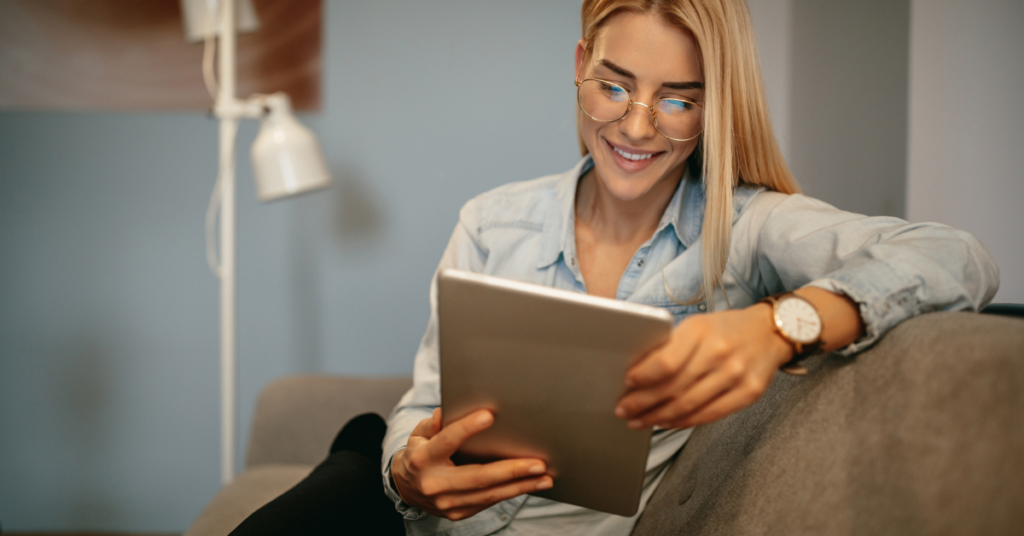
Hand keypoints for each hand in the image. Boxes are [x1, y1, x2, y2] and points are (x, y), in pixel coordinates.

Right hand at [392, 408, 552, 520]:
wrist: (405, 487)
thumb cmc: (419, 453)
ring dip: (520, 486)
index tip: (489, 415)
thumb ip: (434, 423)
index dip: (467, 428)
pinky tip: (530, 484)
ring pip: (489, 494)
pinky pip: (488, 501)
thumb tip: (446, 412)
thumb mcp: (419, 434)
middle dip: (511, 470)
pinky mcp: (458, 513)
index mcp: (423, 458)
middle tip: (538, 463)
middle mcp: (434, 484)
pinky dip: (511, 492)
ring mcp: (447, 502)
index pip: (447, 441)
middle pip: (478, 477)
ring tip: (545, 477)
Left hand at [615, 303, 791, 428]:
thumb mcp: (696, 326)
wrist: (771, 331)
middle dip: (643, 403)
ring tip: (639, 420)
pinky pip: (709, 415)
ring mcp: (737, 375)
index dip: (643, 377)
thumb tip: (635, 372)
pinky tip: (666, 422)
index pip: (666, 361)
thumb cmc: (725, 329)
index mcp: (701, 331)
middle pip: (673, 387)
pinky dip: (683, 422)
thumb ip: (671, 346)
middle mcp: (720, 353)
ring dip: (658, 417)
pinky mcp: (749, 393)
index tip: (626, 384)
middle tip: (623, 410)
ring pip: (689, 405)